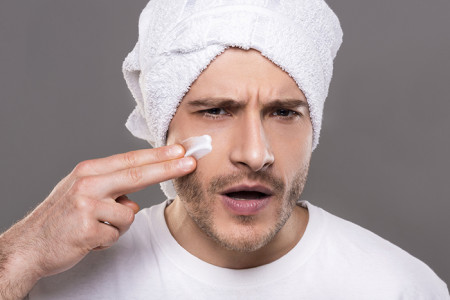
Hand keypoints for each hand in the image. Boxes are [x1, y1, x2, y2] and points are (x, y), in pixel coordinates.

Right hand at [0, 145, 194, 299]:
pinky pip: (115, 234)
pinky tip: (88, 238)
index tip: (180, 151)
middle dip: (168, 168)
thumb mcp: (81, 191)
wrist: (29, 245)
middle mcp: (88, 183)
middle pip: (138, 174)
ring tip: (95, 227)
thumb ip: (109, 187)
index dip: (158, 156)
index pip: (131, 160)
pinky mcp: (87, 229)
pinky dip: (106, 239)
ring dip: (117, 226)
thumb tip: (135, 197)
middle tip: (190, 162)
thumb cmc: (60, 218)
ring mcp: (87, 206)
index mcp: (89, 171)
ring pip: (128, 214)